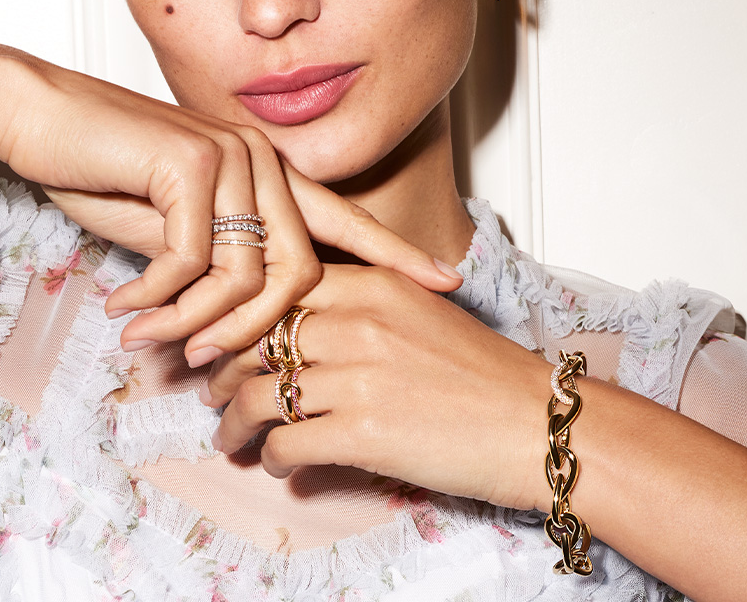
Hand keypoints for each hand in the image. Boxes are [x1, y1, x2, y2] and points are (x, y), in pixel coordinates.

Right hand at [0, 58, 459, 358]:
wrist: (45, 119)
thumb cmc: (108, 172)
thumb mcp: (173, 225)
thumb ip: (215, 259)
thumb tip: (238, 318)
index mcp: (269, 174)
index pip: (346, 220)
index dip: (397, 254)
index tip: (448, 282)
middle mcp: (262, 161)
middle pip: (297, 272)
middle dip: (251, 334)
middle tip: (198, 364)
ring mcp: (231, 155)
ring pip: (244, 274)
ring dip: (192, 323)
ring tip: (146, 335)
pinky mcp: (192, 159)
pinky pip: (190, 260)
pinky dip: (156, 297)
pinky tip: (124, 304)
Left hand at [204, 263, 552, 509]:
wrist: (534, 422)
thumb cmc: (481, 371)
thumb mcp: (420, 310)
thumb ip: (360, 305)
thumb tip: (302, 329)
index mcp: (373, 283)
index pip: (276, 287)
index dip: (237, 316)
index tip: (220, 339)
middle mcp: (358, 321)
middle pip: (254, 339)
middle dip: (222, 369)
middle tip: (212, 389)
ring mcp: (358, 375)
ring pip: (257, 394)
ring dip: (234, 421)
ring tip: (230, 435)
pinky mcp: (362, 431)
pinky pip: (286, 443)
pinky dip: (272, 458)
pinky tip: (278, 464)